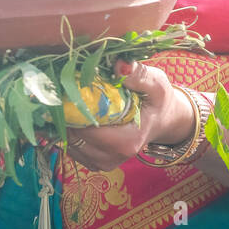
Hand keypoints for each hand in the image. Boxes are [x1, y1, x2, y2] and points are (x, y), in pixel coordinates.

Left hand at [64, 60, 196, 171]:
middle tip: (65, 90)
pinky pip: (72, 148)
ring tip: (71, 100)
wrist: (162, 120)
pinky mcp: (95, 162)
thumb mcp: (156, 83)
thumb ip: (139, 75)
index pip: (86, 129)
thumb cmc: (157, 101)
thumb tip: (119, 65)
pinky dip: (70, 131)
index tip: (69, 87)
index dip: (74, 108)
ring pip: (69, 143)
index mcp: (127, 141)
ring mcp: (102, 163)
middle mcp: (112, 157)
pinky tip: (76, 113)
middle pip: (74, 137)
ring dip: (66, 121)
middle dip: (67, 113)